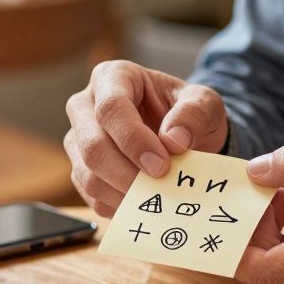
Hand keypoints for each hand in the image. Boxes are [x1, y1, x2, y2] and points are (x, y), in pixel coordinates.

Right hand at [65, 61, 228, 216]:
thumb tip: (173, 141)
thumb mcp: (204, 103)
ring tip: (158, 196)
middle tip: (161, 186)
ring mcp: (78, 141)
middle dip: (128, 173)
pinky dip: (120, 206)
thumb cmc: (187, 112)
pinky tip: (146, 202)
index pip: (111, 108)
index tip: (162, 164)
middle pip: (92, 145)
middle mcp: (85, 106)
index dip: (134, 140)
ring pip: (87, 175)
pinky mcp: (80, 171)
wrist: (180, 135)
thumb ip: (194, 114)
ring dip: (125, 193)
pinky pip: (92, 197)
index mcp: (112, 77)